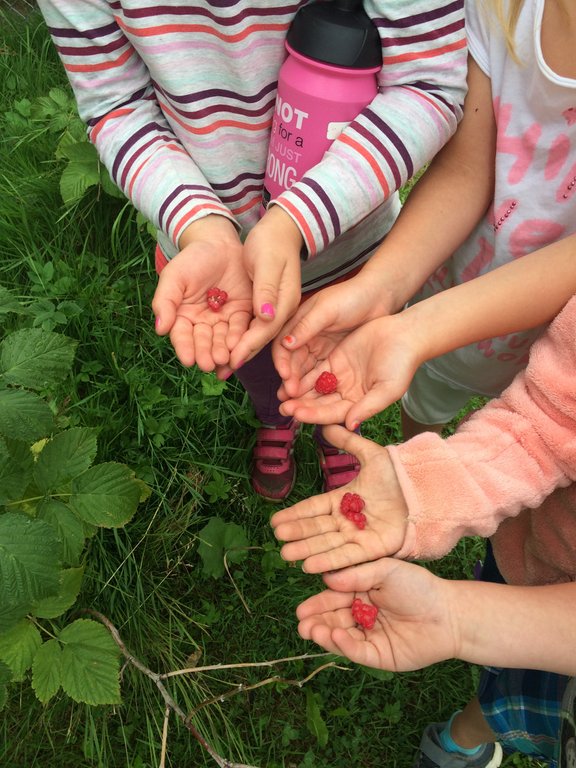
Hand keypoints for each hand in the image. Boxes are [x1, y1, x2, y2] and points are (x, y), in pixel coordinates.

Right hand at [152, 216, 251, 372]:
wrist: (219, 244)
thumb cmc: (192, 260)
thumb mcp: (174, 277)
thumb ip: (165, 302)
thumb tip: (160, 329)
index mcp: (182, 316)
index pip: (182, 335)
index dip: (185, 348)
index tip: (187, 360)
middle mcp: (202, 323)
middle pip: (203, 342)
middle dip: (206, 354)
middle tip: (209, 364)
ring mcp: (223, 320)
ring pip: (222, 340)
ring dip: (223, 351)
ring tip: (223, 360)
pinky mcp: (242, 314)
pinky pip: (241, 328)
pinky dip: (240, 339)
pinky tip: (238, 347)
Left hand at [228, 206, 302, 367]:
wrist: (278, 231)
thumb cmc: (271, 243)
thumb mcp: (267, 262)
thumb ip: (266, 289)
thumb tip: (265, 315)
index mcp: (284, 301)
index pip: (266, 329)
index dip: (249, 345)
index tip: (233, 359)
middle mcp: (281, 310)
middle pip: (261, 338)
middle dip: (241, 355)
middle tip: (221, 372)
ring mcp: (273, 310)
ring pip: (254, 336)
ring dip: (238, 352)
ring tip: (219, 368)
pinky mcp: (265, 307)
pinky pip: (250, 328)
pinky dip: (237, 339)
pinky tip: (224, 349)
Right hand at [271, 425, 407, 572]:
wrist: (424, 491)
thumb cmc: (398, 475)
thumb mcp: (371, 455)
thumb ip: (349, 442)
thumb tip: (327, 425)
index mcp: (344, 500)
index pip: (314, 509)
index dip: (296, 515)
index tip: (276, 522)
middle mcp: (348, 520)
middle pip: (317, 529)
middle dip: (297, 534)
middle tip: (278, 537)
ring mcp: (359, 536)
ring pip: (328, 545)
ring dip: (307, 550)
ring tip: (287, 554)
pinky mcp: (372, 550)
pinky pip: (347, 557)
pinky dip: (329, 562)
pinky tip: (310, 566)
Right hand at [273, 267, 396, 391]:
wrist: (379, 296)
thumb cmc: (352, 297)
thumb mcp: (327, 310)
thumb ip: (306, 327)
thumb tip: (286, 344)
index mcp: (299, 321)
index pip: (282, 345)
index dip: (282, 361)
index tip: (286, 376)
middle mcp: (306, 335)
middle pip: (292, 361)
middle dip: (289, 378)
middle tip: (290, 395)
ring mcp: (319, 346)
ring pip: (305, 369)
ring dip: (300, 385)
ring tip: (297, 402)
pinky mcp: (333, 354)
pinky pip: (320, 372)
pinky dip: (316, 384)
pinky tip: (315, 397)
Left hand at [275, 312, 421, 429]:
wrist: (406, 335)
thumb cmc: (402, 364)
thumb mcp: (388, 389)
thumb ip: (368, 407)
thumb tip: (350, 425)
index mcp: (359, 405)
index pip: (333, 414)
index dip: (315, 415)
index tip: (298, 414)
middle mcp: (347, 394)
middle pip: (320, 404)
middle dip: (302, 407)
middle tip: (283, 409)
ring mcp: (340, 377)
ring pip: (314, 388)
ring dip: (298, 393)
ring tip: (281, 396)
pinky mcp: (336, 360)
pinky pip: (315, 370)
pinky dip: (302, 374)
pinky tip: (287, 377)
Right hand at [296, 558, 458, 670]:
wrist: (448, 613)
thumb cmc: (419, 586)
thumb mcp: (386, 571)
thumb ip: (357, 575)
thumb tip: (328, 580)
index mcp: (361, 592)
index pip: (334, 598)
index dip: (318, 604)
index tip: (301, 609)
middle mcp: (362, 615)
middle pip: (333, 620)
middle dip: (315, 622)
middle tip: (301, 624)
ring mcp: (370, 636)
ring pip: (341, 638)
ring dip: (324, 635)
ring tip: (311, 631)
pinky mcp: (380, 656)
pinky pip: (358, 652)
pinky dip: (344, 646)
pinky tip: (336, 636)